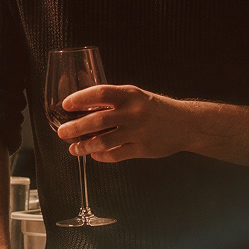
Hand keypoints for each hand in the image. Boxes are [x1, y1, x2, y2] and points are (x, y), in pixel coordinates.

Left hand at [59, 84, 197, 162]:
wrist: (186, 124)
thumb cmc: (155, 109)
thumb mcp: (136, 97)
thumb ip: (114, 102)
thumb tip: (83, 110)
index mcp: (130, 94)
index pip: (101, 93)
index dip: (81, 98)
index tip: (66, 104)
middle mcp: (134, 112)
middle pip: (98, 120)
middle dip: (76, 127)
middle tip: (62, 132)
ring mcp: (138, 131)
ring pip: (104, 140)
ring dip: (85, 145)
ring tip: (74, 148)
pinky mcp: (143, 148)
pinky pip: (116, 154)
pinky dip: (102, 156)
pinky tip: (94, 155)